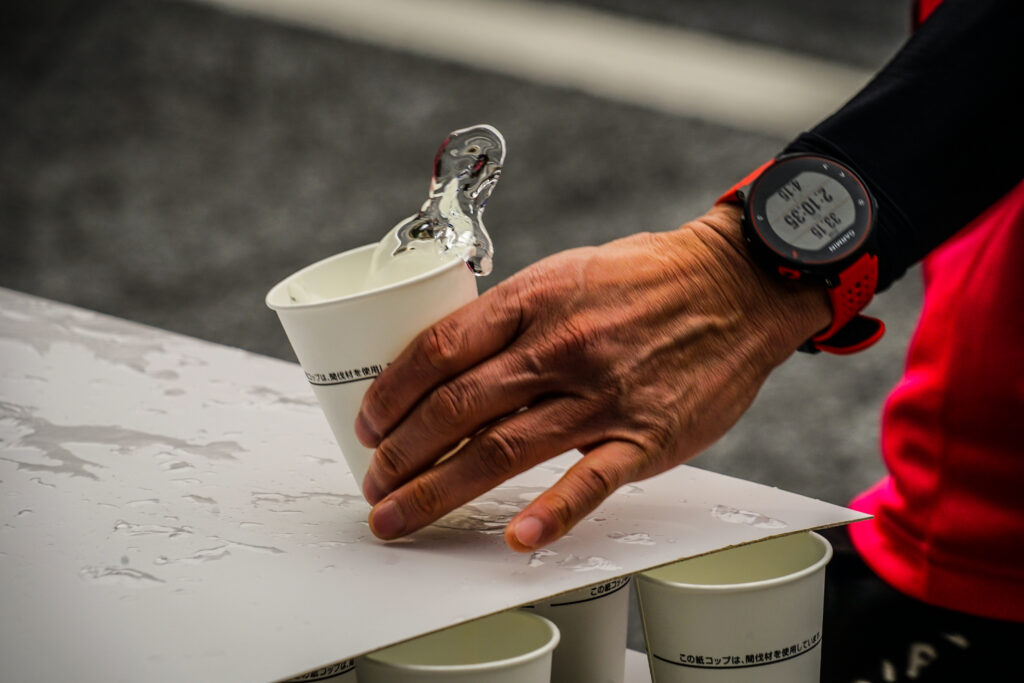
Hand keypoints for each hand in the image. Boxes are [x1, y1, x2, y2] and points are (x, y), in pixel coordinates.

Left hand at [355, 204, 829, 550]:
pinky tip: (517, 538)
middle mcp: (560, 347)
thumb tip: (450, 361)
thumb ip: (510, 318)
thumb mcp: (565, 272)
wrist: (737, 285)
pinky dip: (552, 514)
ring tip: (399, 515)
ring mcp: (602, 394)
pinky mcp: (646, 436)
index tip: (368, 421)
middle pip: (456, 408)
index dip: (391, 392)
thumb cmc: (646, 278)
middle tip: (373, 482)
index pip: (439, 349)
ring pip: (502, 449)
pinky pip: (591, 481)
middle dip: (400, 452)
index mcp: (534, 299)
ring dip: (438, 489)